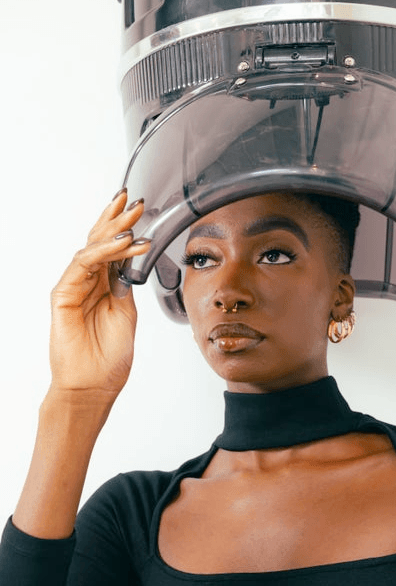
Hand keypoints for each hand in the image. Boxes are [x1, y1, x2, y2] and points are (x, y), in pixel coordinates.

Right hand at [49, 190, 150, 396]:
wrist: (94, 385)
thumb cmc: (109, 357)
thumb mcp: (127, 314)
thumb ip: (126, 287)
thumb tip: (131, 262)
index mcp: (105, 285)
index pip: (114, 248)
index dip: (125, 227)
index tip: (142, 210)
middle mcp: (88, 281)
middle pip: (100, 241)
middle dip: (117, 218)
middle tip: (135, 200)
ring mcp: (74, 285)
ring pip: (92, 248)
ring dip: (114, 231)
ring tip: (134, 219)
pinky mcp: (63, 293)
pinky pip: (83, 264)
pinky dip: (104, 252)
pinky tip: (122, 244)